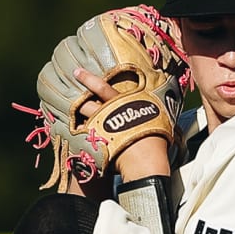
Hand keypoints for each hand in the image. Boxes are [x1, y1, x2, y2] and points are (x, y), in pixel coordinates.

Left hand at [75, 68, 171, 183]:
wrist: (146, 161)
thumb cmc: (157, 141)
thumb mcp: (162, 118)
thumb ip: (160, 107)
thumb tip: (174, 93)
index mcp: (125, 104)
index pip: (103, 88)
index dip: (89, 80)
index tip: (77, 72)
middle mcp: (110, 113)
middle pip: (88, 100)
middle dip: (75, 92)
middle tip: (65, 84)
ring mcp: (102, 128)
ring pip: (83, 116)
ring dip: (72, 110)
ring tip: (60, 105)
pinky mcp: (98, 143)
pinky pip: (81, 137)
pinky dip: (74, 133)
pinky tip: (66, 131)